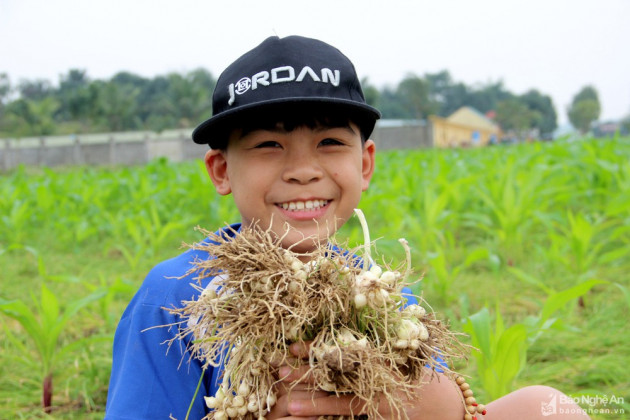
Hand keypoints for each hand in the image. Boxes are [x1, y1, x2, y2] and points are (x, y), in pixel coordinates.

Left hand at [271, 341, 465, 419]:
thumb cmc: (415, 369)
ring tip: (281, 389)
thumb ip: (379, 331)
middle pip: (335, 369)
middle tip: (278, 362)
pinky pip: (345, 410)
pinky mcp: (375, 409)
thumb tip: (355, 296)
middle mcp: (376, 373)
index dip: (317, 346)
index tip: (294, 343)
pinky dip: (321, 409)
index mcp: (380, 352)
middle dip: (306, 367)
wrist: (440, 404)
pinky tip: (299, 411)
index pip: (343, 348)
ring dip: (308, 390)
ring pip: (336, 391)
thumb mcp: (403, 344)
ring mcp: (375, 394)